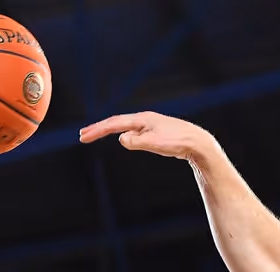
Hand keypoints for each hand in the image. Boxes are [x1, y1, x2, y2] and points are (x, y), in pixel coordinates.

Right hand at [78, 111, 215, 161]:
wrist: (197, 143)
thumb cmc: (178, 142)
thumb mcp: (156, 143)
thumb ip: (137, 142)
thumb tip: (121, 138)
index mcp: (142, 120)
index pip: (114, 124)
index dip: (98, 130)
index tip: (83, 137)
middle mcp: (144, 119)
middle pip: (116, 123)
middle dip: (98, 129)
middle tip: (82, 136)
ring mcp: (150, 125)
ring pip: (124, 126)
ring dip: (108, 130)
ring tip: (95, 135)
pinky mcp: (155, 132)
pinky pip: (133, 131)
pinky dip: (121, 133)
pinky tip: (122, 138)